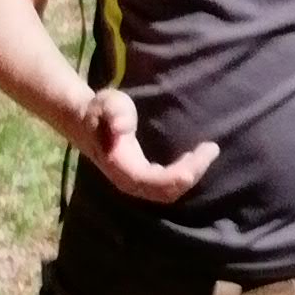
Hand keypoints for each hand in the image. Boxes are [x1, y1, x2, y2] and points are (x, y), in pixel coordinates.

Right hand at [79, 87, 219, 205]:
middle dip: (192, 174)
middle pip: (166, 192)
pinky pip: (166, 187)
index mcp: (120, 166)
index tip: (204, 152)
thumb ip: (114, 111)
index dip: (182, 173)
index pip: (155, 181)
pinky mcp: (141, 180)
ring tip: (206, 152)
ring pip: (168, 192)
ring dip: (190, 176)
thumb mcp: (107, 102)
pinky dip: (184, 176)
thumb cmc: (99, 110)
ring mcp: (134, 183)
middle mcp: (128, 181)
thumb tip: (121, 127)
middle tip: (210, 149)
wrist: (83, 121)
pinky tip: (195, 159)